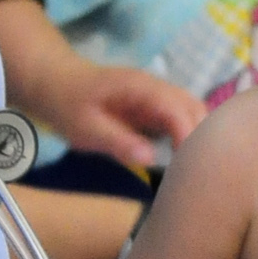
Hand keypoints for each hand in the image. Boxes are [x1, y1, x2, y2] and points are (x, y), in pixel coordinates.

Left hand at [35, 60, 206, 167]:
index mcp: (140, 87)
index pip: (177, 109)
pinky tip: (185, 163)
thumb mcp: (85, 127)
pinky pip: (182, 120)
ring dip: (199, 138)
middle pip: (194, 108)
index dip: (188, 136)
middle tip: (196, 175)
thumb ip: (117, 141)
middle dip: (202, 139)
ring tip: (194, 171)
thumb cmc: (68, 104)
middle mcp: (156, 88)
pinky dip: (190, 138)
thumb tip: (151, 158)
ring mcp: (158, 97)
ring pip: (193, 113)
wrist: (55, 83)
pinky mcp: (155, 109)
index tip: (189, 167)